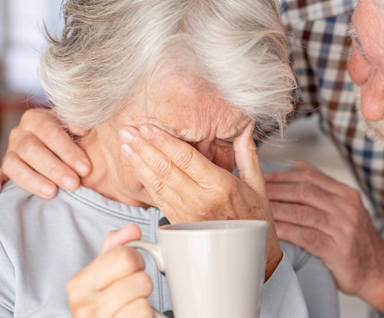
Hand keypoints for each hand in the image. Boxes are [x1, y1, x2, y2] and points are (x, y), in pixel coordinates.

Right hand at [0, 108, 91, 198]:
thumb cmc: (75, 137)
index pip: (50, 132)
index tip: (86, 168)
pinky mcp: (4, 171)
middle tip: (73, 183)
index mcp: (36, 118)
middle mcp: (20, 133)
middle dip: (54, 168)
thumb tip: (81, 130)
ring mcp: (10, 152)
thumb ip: (78, 125)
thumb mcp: (78, 126)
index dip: (68, 151)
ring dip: (32, 180)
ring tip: (52, 192)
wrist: (63, 145)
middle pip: (32, 150)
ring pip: (14, 165)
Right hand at [68, 224, 154, 317]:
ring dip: (145, 306)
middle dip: (142, 284)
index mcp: (78, 284)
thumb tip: (133, 229)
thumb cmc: (105, 306)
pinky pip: (144, 316)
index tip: (130, 271)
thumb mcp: (103, 275)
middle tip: (131, 294)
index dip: (137, 261)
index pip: (125, 256)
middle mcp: (83, 306)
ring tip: (131, 310)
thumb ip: (115, 248)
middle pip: (140, 278)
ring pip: (144, 302)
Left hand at [119, 123, 282, 279]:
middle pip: (165, 169)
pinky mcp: (178, 223)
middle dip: (144, 147)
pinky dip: (145, 181)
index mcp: (220, 186)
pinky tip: (136, 167)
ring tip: (126, 144)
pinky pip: (158, 198)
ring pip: (157, 183)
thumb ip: (246, 153)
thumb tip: (245, 128)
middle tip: (127, 130)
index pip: (185, 158)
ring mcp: (187, 213)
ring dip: (139, 162)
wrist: (250, 257)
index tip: (148, 127)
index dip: (163, 141)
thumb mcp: (257, 184)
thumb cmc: (255, 220)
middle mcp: (200, 200)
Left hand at [264, 161, 383, 315]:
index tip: (261, 177)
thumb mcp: (346, 209)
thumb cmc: (356, 241)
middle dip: (274, 190)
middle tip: (252, 191)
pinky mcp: (337, 249)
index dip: (282, 176)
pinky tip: (272, 230)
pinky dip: (286, 231)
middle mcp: (346, 207)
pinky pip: (306, 236)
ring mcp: (343, 227)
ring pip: (302, 211)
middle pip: (303, 190)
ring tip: (256, 209)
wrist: (379, 272)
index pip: (309, 176)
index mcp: (346, 194)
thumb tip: (296, 166)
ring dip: (276, 209)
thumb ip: (323, 188)